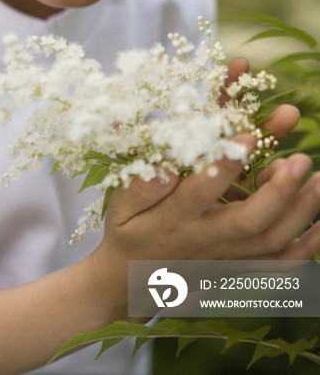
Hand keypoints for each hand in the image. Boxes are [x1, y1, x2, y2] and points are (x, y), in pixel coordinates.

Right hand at [93, 57, 319, 284]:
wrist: (130, 284)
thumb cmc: (126, 233)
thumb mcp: (119, 206)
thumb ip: (141, 187)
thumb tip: (167, 165)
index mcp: (173, 220)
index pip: (200, 193)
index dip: (224, 166)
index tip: (247, 135)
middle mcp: (204, 241)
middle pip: (250, 222)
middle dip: (280, 192)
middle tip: (300, 160)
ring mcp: (226, 257)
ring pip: (271, 243)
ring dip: (300, 212)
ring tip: (318, 178)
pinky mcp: (239, 267)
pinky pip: (279, 264)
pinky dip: (308, 247)